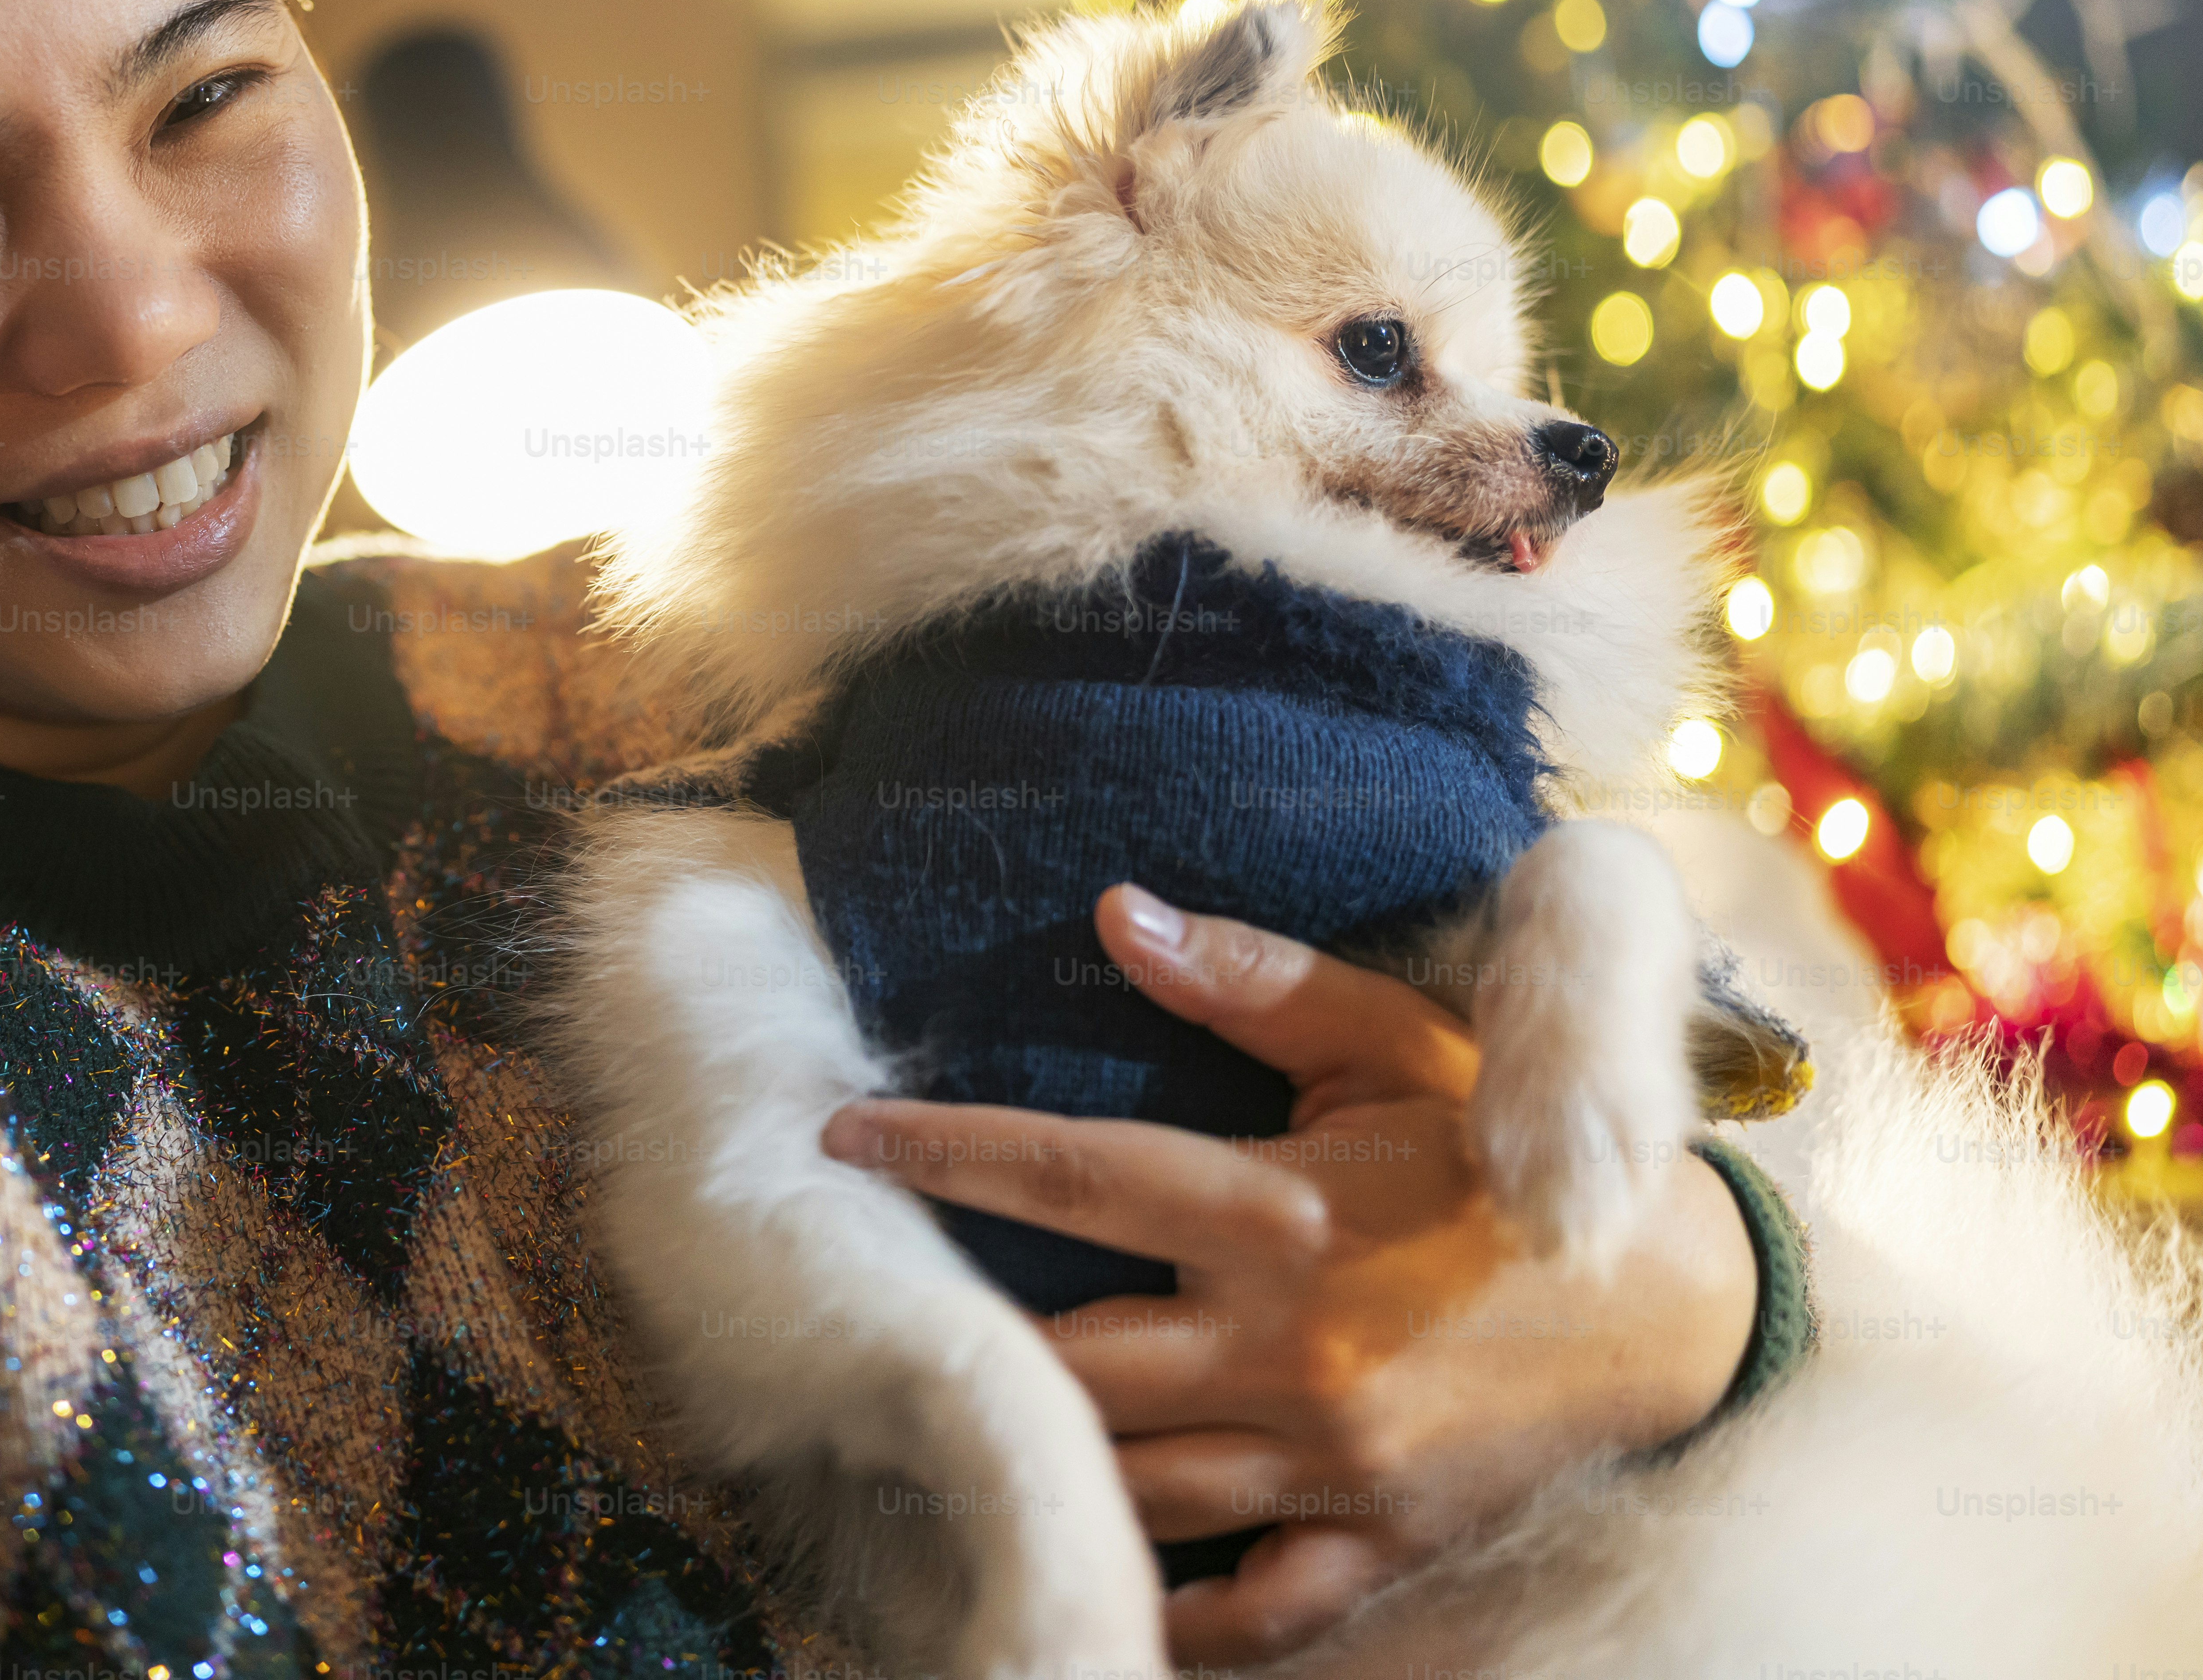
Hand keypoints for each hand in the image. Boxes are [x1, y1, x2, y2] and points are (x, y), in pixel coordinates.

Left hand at [823, 884, 1755, 1669]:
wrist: (1683, 1306)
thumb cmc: (1515, 1158)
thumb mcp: (1396, 1044)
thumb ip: (1254, 979)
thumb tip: (1117, 910)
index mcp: (1279, 1212)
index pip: (1067, 1173)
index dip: (940, 1151)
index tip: (837, 1137)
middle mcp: (1289, 1345)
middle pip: (1071, 1355)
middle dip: (964, 1335)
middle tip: (873, 1308)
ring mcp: (1330, 1461)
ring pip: (1133, 1483)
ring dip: (1043, 1460)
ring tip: (953, 1427)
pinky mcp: (1377, 1542)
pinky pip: (1249, 1606)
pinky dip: (1172, 1612)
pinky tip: (1104, 1590)